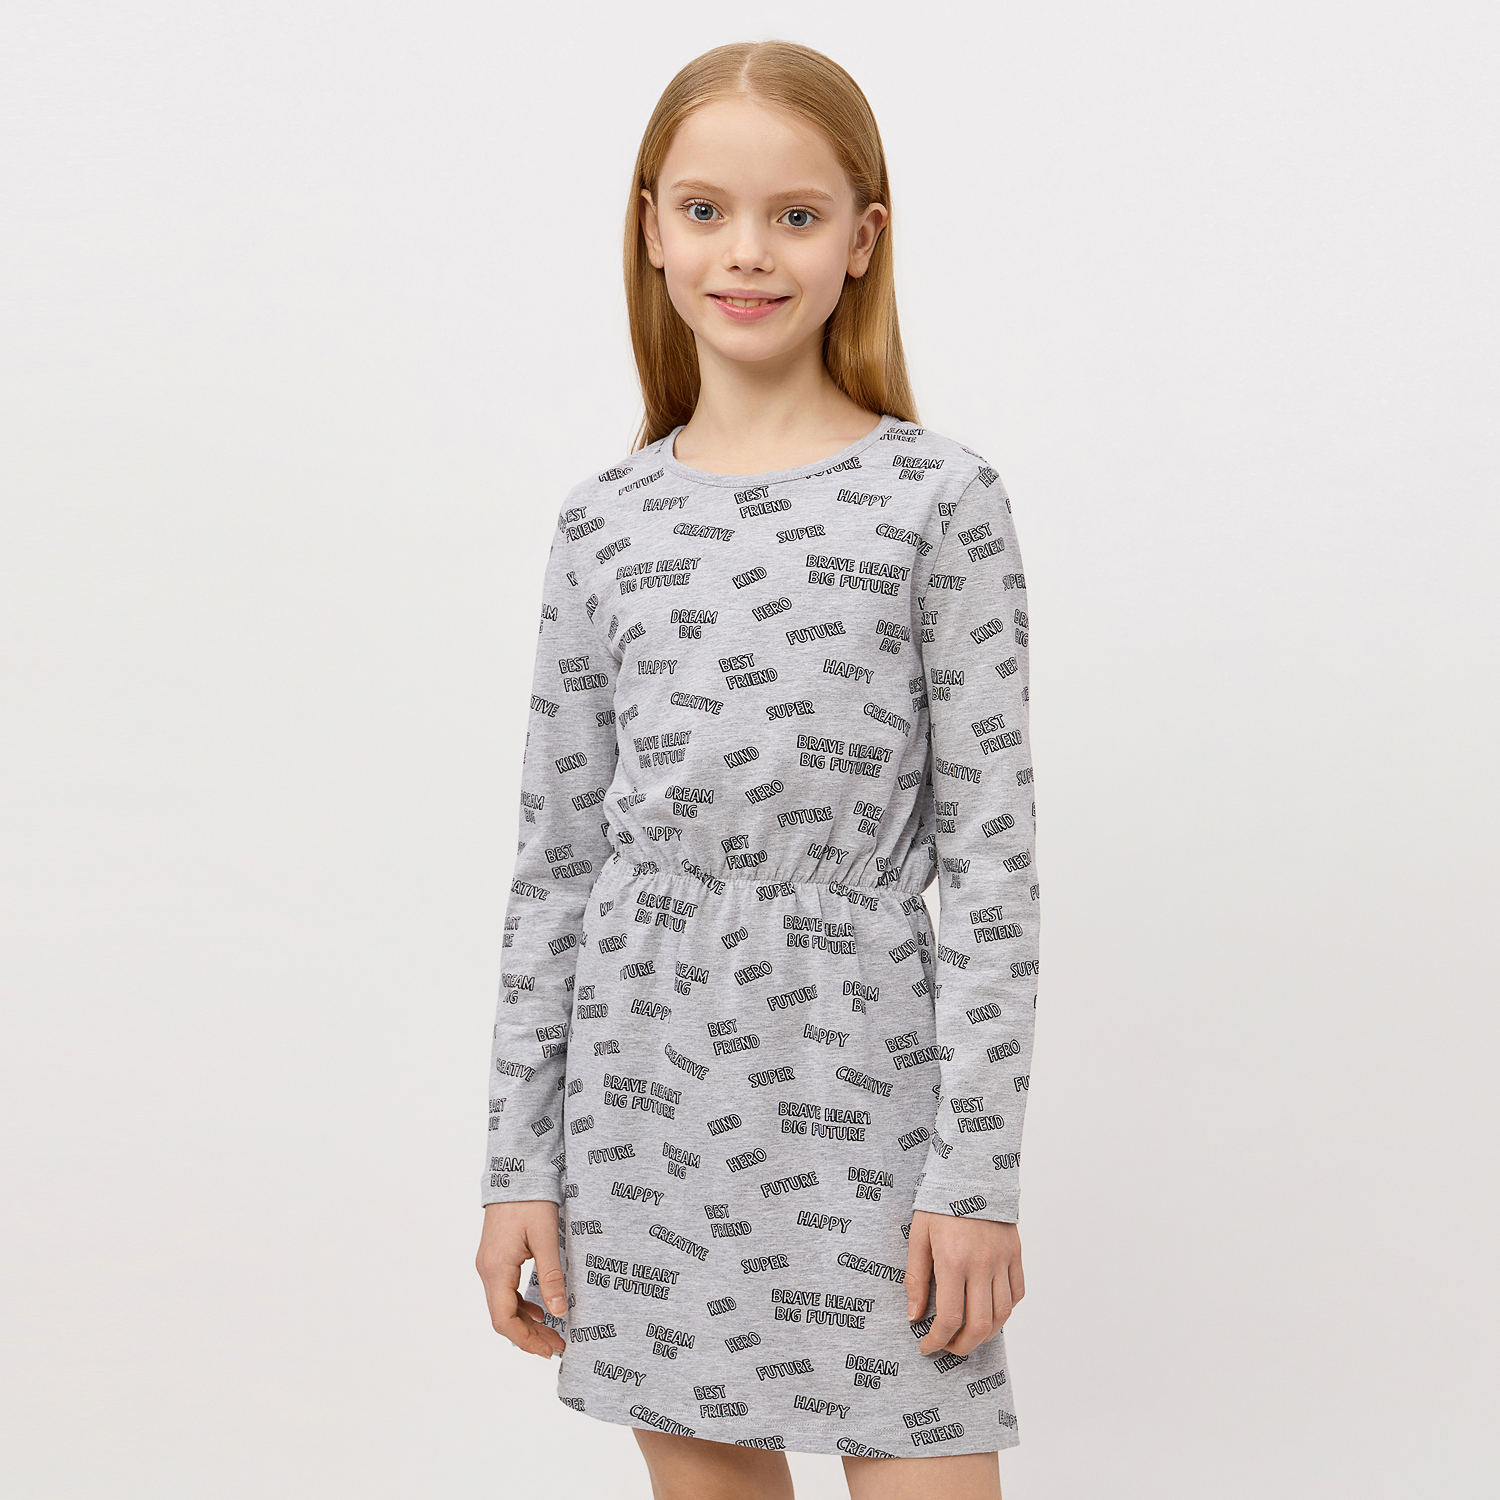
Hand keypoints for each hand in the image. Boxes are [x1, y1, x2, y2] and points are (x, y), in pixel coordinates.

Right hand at [476, 1200, 567, 1357]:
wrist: (515, 1172)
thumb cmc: (531, 1201)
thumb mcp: (547, 1238)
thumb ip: (552, 1276)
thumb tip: (559, 1313)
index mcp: (496, 1268)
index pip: (504, 1320)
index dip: (526, 1341)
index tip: (549, 1350)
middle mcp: (486, 1269)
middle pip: (502, 1317)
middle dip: (529, 1336)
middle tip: (556, 1347)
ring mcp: (488, 1264)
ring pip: (502, 1305)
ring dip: (525, 1322)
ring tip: (551, 1333)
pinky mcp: (494, 1257)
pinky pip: (504, 1291)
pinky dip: (520, 1306)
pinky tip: (538, 1309)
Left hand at [903, 1208, 1024, 1356]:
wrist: (971, 1172)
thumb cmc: (939, 1203)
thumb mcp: (918, 1236)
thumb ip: (915, 1278)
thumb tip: (914, 1315)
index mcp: (953, 1261)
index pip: (950, 1318)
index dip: (938, 1340)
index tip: (927, 1346)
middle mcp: (982, 1265)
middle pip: (980, 1325)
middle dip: (962, 1346)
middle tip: (948, 1346)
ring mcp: (1002, 1260)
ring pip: (1002, 1314)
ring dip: (985, 1334)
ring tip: (967, 1334)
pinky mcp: (1015, 1254)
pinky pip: (1017, 1293)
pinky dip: (1005, 1310)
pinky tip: (989, 1311)